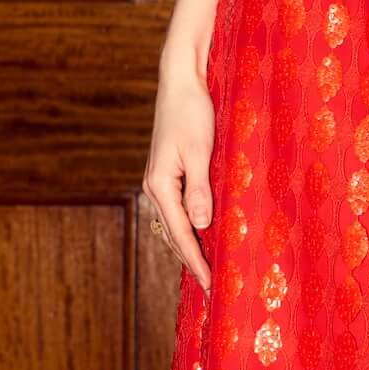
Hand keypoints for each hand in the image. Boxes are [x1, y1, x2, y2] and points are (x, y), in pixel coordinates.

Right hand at [144, 58, 217, 289]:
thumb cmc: (192, 111)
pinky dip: (189, 227)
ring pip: (175, 223)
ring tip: (207, 270)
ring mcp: (161, 180)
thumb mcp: (200, 150)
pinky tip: (202, 235)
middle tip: (212, 289)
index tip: (211, 284)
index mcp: (161, 184)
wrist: (181, 81)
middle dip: (191, 261)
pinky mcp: (170, 172)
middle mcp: (156, 186)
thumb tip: (200, 225)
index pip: (180, 233)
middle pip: (173, 234)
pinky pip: (179, 209)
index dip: (196, 261)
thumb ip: (200, 189)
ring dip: (189, 247)